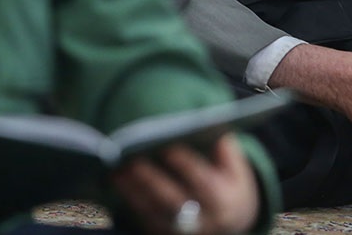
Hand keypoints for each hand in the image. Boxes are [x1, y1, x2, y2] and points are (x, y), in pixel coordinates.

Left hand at [111, 134, 258, 234]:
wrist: (228, 223)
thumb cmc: (227, 184)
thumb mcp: (235, 169)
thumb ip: (224, 149)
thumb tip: (207, 127)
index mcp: (224, 202)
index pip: (204, 184)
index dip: (187, 166)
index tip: (168, 147)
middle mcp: (203, 222)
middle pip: (174, 202)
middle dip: (152, 180)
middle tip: (131, 158)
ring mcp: (182, 232)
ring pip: (154, 212)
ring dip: (133, 191)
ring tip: (117, 168)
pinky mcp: (163, 233)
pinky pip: (144, 218)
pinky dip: (129, 199)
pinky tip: (116, 179)